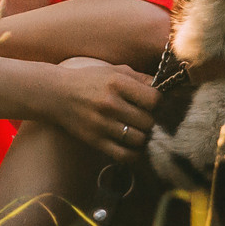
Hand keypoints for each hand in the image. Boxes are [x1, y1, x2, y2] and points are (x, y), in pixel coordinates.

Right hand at [43, 58, 158, 162]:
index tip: (150, 103)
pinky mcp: (94, 140)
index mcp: (117, 82)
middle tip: (142, 117)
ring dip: (141, 136)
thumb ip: (141, 78)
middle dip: (149, 120)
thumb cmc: (89, 80)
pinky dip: (133, 153)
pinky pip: (124, 155)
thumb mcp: (114, 70)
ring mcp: (101, 124)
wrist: (55, 94)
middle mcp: (110, 103)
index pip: (154, 99)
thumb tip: (168, 87)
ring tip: (136, 129)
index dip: (157, 102)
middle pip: (148, 121)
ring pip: (139, 139)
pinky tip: (131, 145)